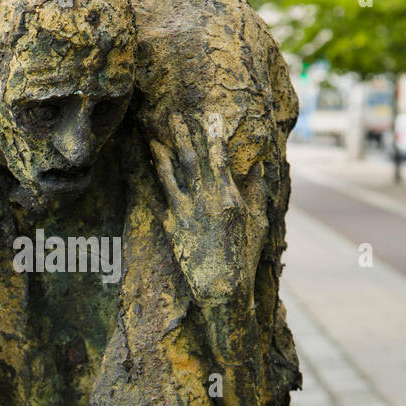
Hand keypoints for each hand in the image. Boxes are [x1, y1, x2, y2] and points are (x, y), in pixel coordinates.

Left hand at [149, 112, 266, 311]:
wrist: (222, 288)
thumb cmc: (244, 257)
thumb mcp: (258, 223)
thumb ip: (257, 192)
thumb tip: (258, 167)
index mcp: (228, 197)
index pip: (219, 158)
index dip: (213, 135)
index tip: (209, 116)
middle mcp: (204, 201)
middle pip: (191, 160)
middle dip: (183, 136)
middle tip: (174, 117)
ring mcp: (185, 213)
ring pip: (169, 176)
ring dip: (161, 154)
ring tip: (154, 138)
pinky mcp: (171, 227)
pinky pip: (158, 198)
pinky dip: (152, 182)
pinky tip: (146, 169)